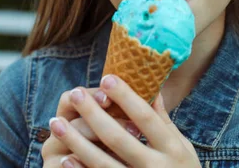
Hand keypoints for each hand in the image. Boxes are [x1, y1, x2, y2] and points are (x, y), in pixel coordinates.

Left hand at [47, 74, 200, 167]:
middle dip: (94, 114)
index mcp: (172, 148)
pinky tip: (66, 157)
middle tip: (75, 93)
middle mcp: (155, 167)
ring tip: (56, 123)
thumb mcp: (182, 146)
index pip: (145, 117)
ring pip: (102, 162)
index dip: (125, 97)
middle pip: (118, 138)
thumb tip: (153, 88)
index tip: (107, 78)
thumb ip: (165, 121)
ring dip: (77, 142)